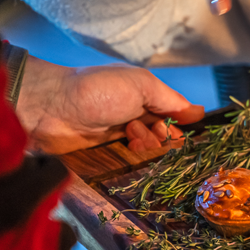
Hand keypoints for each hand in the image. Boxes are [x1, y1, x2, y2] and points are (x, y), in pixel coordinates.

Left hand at [16, 57, 204, 154]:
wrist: (50, 108)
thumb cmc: (97, 90)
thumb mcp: (141, 85)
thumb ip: (171, 100)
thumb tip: (199, 112)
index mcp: (143, 95)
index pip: (174, 114)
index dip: (182, 123)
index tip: (185, 129)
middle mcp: (134, 115)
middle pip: (164, 135)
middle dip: (165, 136)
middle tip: (153, 131)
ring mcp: (120, 137)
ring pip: (150, 152)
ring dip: (148, 146)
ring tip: (132, 136)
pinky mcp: (106, 156)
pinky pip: (131, 164)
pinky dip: (136, 160)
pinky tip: (128, 149)